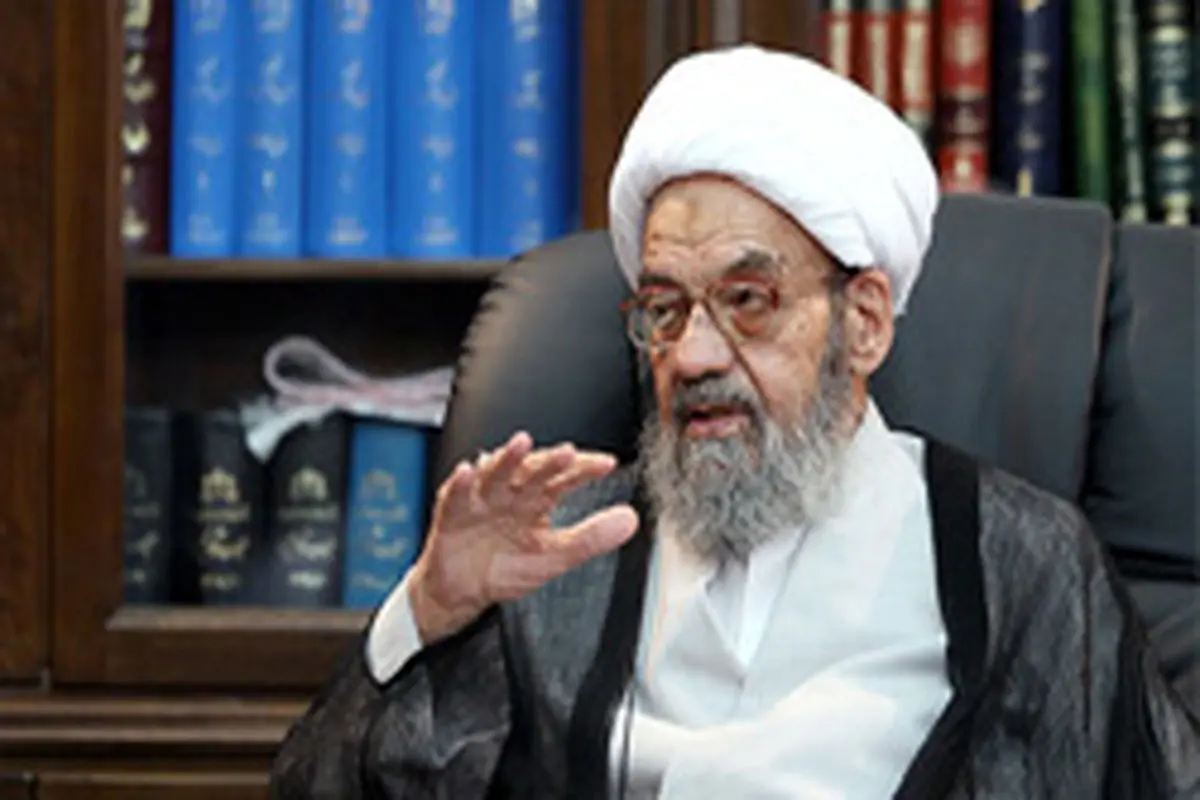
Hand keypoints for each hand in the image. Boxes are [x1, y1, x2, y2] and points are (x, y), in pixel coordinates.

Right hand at [407, 431, 639, 644]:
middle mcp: (511, 493)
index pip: (564, 479)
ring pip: (495, 473)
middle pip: (531, 471)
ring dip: (508, 458)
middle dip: (548, 462)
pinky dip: (462, 482)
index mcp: (536, 500)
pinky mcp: (453, 512)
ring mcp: (482, 499)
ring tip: (521, 444)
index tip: (607, 465)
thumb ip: (591, 538)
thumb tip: (630, 519)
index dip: (583, 470)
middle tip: (567, 453)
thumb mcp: (554, 557)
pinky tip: (469, 471)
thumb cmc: (505, 568)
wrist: (462, 591)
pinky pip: (456, 494)